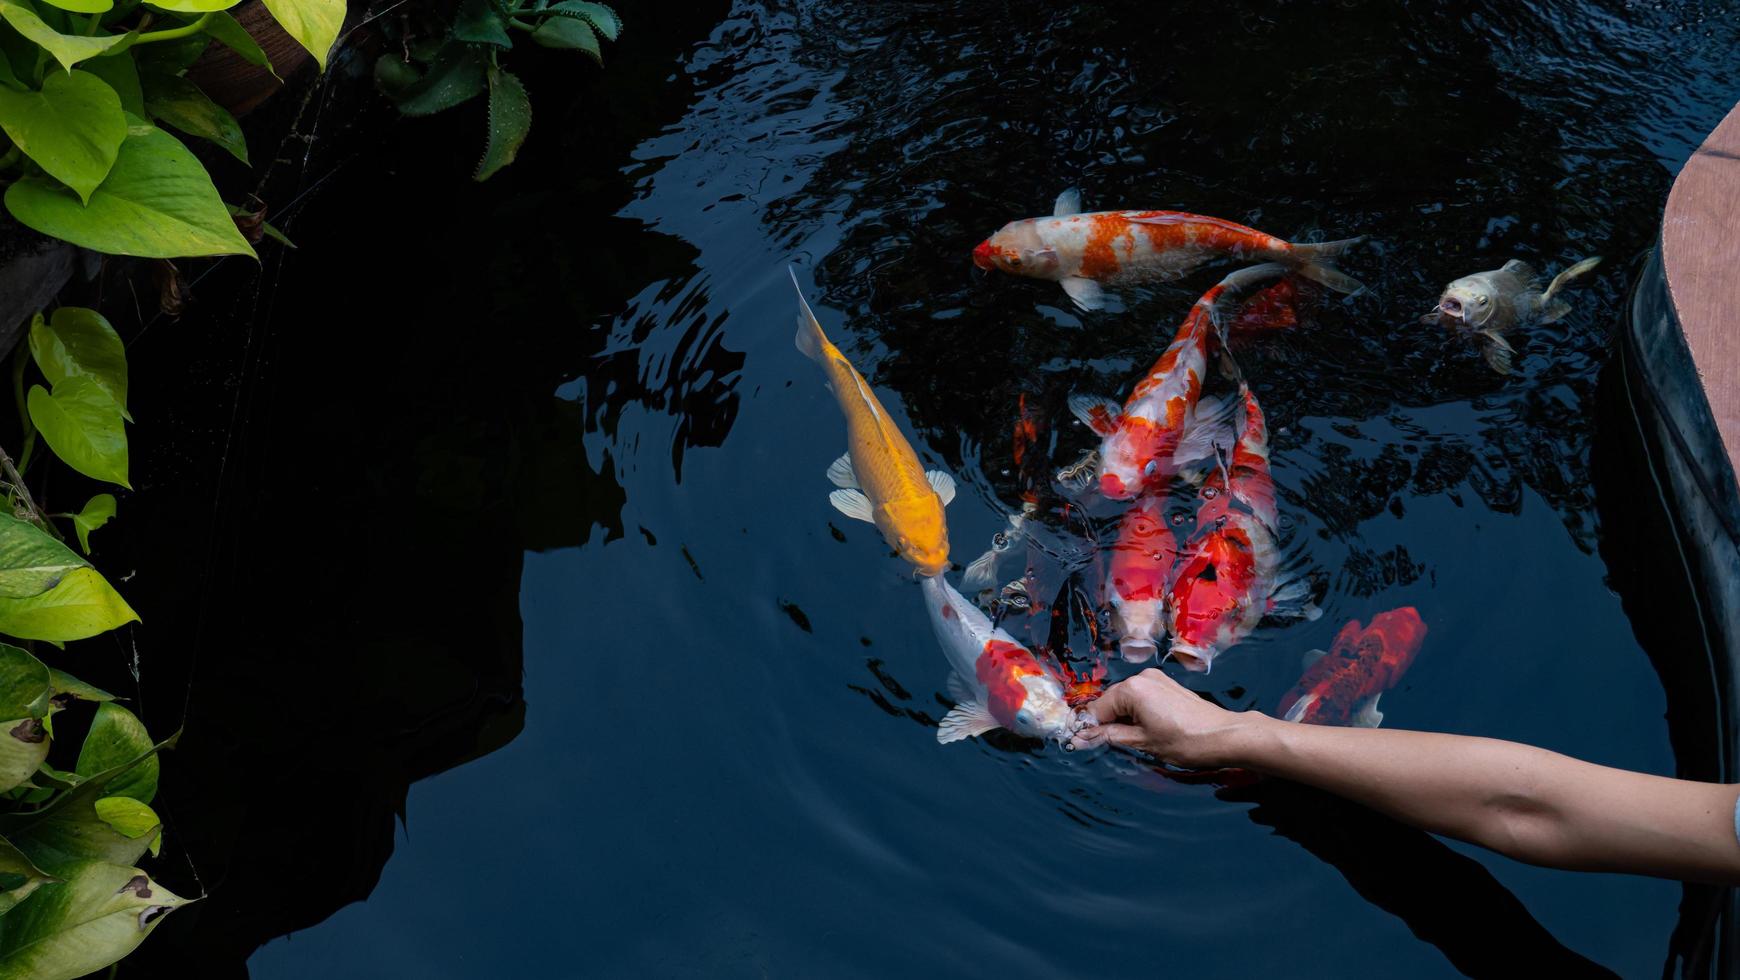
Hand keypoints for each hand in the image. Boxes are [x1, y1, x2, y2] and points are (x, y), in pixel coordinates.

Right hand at [1081, 668, 1257, 768]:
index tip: (1085, 745)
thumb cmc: (1186, 741)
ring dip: (1123, 719)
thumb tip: (1082, 738)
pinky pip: (1141, 698)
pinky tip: (1146, 730)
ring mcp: (1157, 679)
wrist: (1226, 736)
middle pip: (1111, 702)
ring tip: (1134, 741)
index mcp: (1132, 688)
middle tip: (1111, 747)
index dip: (1090, 728)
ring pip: (1126, 701)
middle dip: (1107, 723)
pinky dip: (1137, 714)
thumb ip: (1109, 737)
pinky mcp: (1167, 686)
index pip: (1097, 708)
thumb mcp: (1143, 743)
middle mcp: (1142, 677)